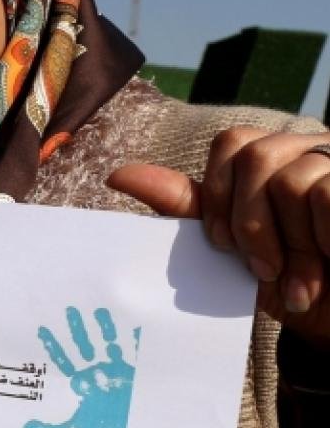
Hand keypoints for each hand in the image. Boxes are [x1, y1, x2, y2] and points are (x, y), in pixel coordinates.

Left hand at [23, 306, 136, 427]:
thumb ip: (50, 427)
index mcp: (80, 380)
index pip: (63, 360)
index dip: (54, 345)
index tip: (42, 329)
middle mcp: (96, 370)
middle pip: (83, 345)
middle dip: (77, 329)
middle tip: (69, 309)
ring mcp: (115, 368)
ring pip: (106, 343)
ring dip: (102, 327)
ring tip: (97, 310)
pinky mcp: (134, 371)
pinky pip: (132, 351)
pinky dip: (132, 338)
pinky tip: (132, 323)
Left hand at [109, 128, 329, 337]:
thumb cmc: (290, 285)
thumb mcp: (235, 250)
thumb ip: (189, 208)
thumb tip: (118, 174)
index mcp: (279, 156)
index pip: (231, 142)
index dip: (220, 194)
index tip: (223, 245)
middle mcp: (313, 149)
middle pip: (255, 156)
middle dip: (250, 224)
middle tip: (263, 269)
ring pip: (291, 181)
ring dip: (292, 244)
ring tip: (302, 279)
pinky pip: (325, 195)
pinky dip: (321, 240)